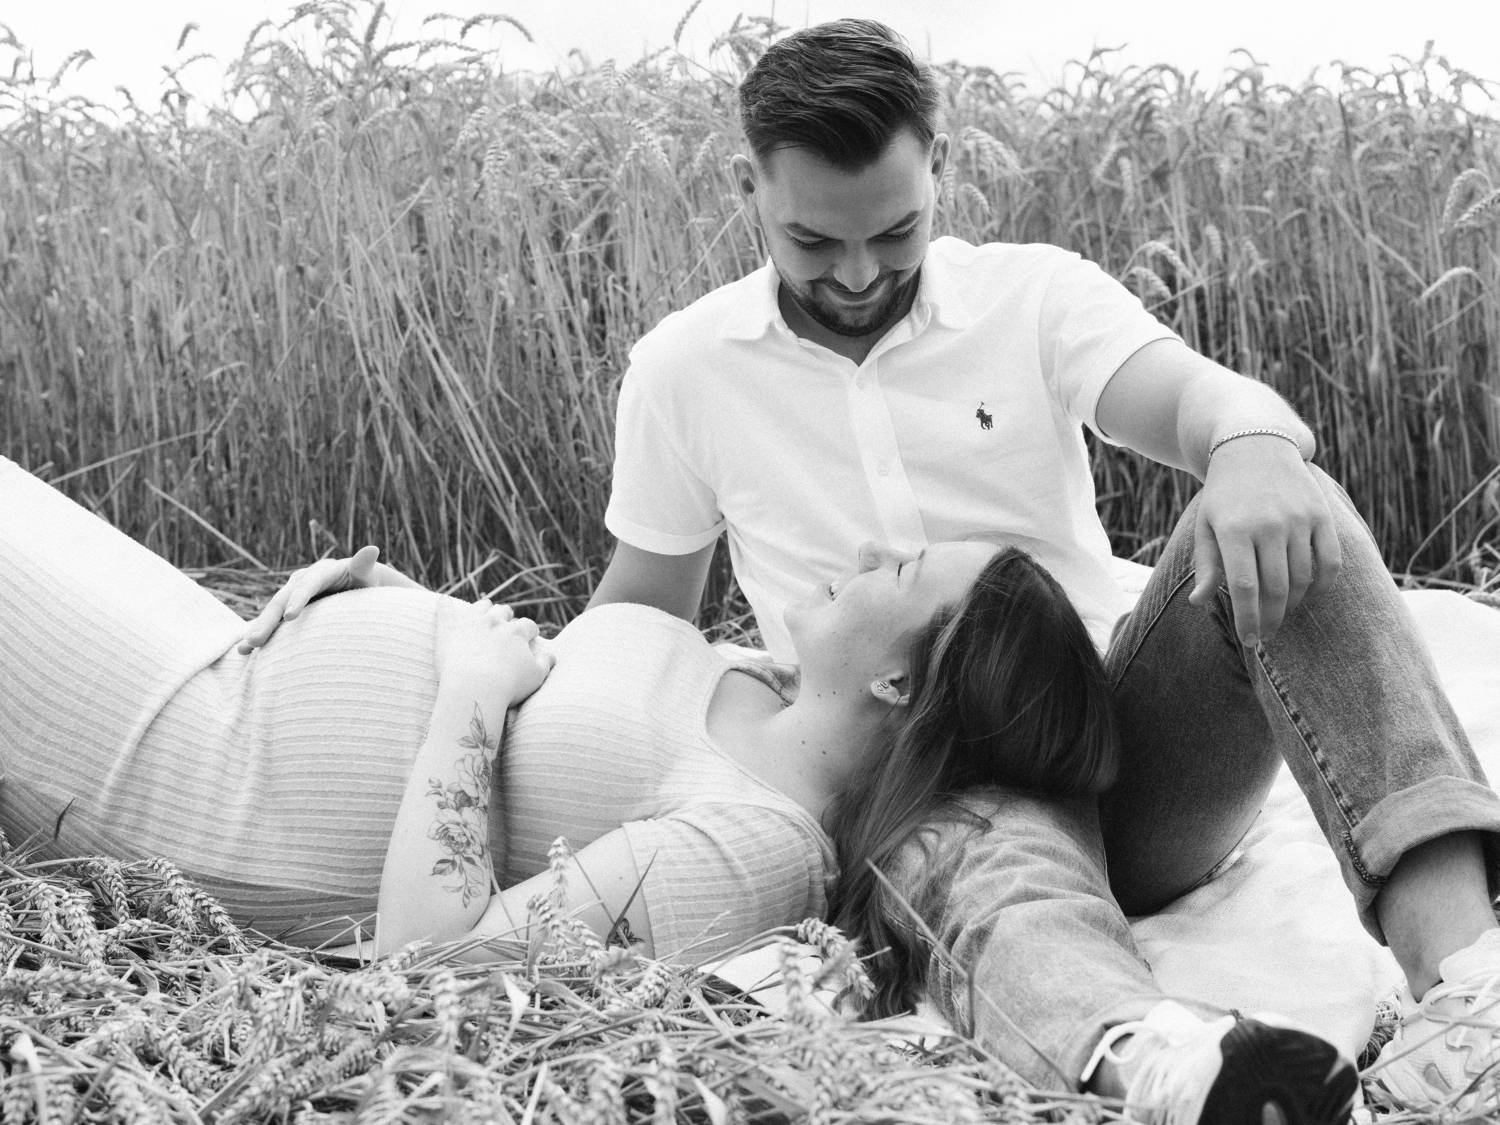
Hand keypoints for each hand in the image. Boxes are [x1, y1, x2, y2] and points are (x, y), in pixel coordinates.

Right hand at [237, 545, 380, 652]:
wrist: (354, 586)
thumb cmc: (363, 582)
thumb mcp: (364, 573)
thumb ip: (364, 565)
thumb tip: (373, 549)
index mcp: (320, 572)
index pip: (308, 585)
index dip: (298, 599)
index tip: (290, 617)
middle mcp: (301, 583)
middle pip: (282, 600)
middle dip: (268, 620)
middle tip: (256, 640)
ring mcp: (291, 596)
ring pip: (272, 613)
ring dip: (258, 630)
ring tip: (244, 649)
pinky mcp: (287, 610)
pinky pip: (271, 623)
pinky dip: (258, 634)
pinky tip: (242, 651)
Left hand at [436, 600, 555, 709]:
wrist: (473, 689)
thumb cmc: (507, 686)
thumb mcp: (536, 677)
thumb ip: (545, 663)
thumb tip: (551, 655)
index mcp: (516, 632)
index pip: (527, 626)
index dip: (530, 631)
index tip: (531, 636)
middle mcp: (495, 621)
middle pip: (503, 612)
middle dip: (507, 615)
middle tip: (507, 620)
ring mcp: (470, 623)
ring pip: (480, 607)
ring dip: (485, 608)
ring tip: (485, 609)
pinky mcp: (449, 629)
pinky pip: (445, 611)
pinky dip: (445, 605)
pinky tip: (444, 600)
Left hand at [1187, 440, 1342, 646]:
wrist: (1255, 447)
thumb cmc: (1224, 495)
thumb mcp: (1206, 526)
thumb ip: (1206, 565)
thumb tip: (1198, 603)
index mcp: (1234, 530)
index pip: (1244, 588)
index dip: (1248, 619)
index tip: (1249, 641)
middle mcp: (1268, 525)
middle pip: (1276, 589)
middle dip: (1270, 619)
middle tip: (1264, 634)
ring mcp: (1298, 519)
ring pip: (1303, 579)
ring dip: (1293, 604)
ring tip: (1280, 612)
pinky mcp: (1322, 515)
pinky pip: (1329, 562)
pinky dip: (1322, 585)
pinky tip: (1308, 594)